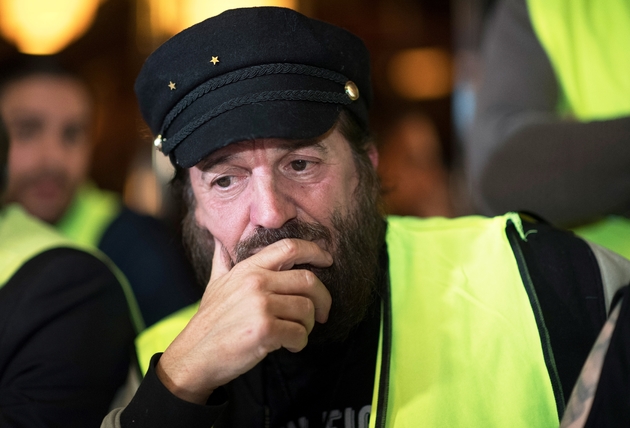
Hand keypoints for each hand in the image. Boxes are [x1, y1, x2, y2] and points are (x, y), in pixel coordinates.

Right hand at [156, 238, 332, 403]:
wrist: (194, 355)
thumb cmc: (210, 321)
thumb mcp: (215, 284)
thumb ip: (223, 261)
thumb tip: (219, 241)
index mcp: (248, 269)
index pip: (290, 248)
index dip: (315, 251)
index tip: (327, 260)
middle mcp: (256, 282)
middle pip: (308, 280)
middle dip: (322, 298)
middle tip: (321, 313)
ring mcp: (260, 305)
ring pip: (307, 309)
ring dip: (308, 325)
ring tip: (296, 333)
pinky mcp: (265, 330)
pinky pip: (300, 334)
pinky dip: (300, 343)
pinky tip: (289, 346)